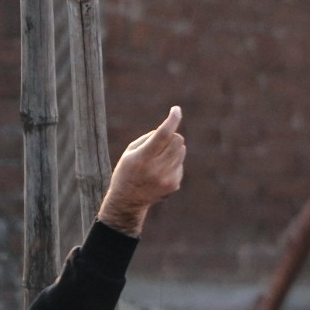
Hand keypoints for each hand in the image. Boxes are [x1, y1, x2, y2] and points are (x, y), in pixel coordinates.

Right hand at [97, 107, 186, 235]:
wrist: (128, 200)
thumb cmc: (127, 170)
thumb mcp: (131, 151)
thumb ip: (150, 138)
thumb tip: (171, 129)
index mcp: (142, 157)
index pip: (163, 134)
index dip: (172, 120)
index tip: (176, 109)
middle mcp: (157, 168)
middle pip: (178, 140)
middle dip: (172, 136)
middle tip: (162, 141)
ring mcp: (167, 178)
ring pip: (181, 151)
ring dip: (173, 149)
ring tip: (157, 159)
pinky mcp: (175, 184)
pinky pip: (180, 164)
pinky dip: (172, 163)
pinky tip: (159, 173)